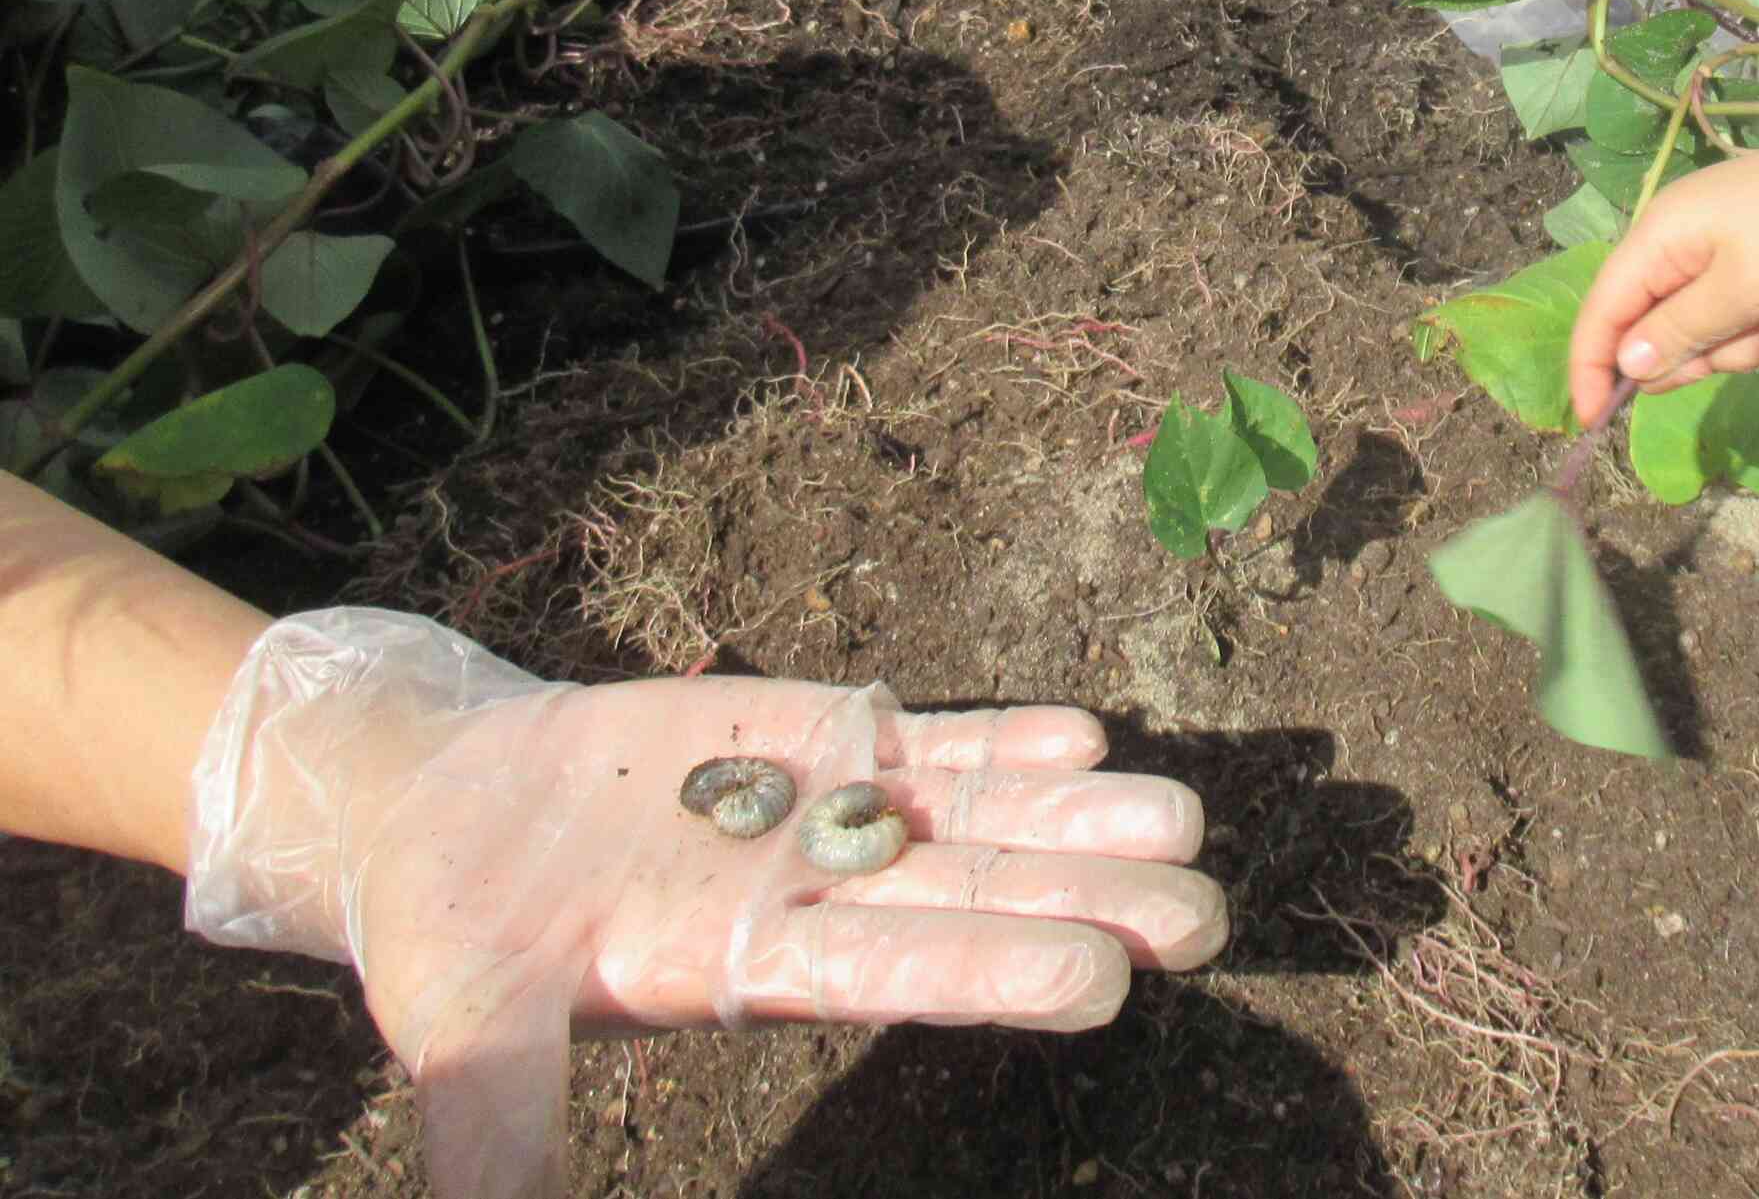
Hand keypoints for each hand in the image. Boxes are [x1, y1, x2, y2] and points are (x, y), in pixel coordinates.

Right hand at [188, 613, 1220, 1198]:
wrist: (436, 810)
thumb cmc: (445, 934)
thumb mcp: (459, 1032)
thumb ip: (493, 1134)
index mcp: (747, 973)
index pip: (893, 975)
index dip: (992, 971)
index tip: (1102, 982)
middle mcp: (815, 902)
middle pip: (972, 901)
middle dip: (1087, 906)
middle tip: (1207, 919)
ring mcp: (825, 817)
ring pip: (974, 818)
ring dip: (1077, 819)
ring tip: (1185, 820)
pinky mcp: (810, 742)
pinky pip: (924, 743)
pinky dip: (1000, 738)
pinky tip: (1085, 739)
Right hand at [1567, 138, 1758, 425]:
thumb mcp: (1739, 292)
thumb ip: (1677, 334)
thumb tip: (1624, 366)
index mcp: (1656, 241)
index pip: (1601, 313)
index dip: (1590, 368)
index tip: (1595, 423)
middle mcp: (1678, 249)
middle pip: (1656, 333)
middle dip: (1701, 352)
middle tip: (1742, 342)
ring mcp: (1720, 259)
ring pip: (1710, 335)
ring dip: (1748, 340)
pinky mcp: (1758, 270)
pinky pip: (1748, 321)